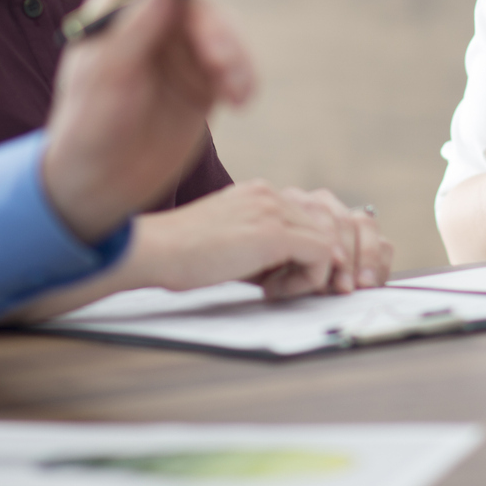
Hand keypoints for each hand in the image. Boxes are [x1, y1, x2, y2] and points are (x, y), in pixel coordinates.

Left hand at [39, 0, 256, 243]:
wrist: (101, 188)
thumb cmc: (89, 128)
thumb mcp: (106, 77)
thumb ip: (135, 26)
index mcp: (115, 13)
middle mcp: (151, 25)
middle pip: (196, 0)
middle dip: (214, 27)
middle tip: (219, 61)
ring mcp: (179, 53)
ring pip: (221, 31)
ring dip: (235, 54)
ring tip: (235, 92)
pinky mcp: (203, 83)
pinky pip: (234, 67)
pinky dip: (245, 77)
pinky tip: (241, 102)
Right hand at [134, 183, 392, 297]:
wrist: (155, 251)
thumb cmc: (180, 255)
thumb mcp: (231, 246)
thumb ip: (262, 250)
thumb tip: (292, 272)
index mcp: (259, 193)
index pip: (313, 216)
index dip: (315, 251)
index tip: (300, 279)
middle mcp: (271, 193)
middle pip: (330, 223)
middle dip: (328, 262)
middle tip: (309, 290)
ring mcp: (274, 209)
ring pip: (330, 240)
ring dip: (315, 273)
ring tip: (281, 291)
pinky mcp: (275, 232)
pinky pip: (321, 256)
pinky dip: (307, 281)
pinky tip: (272, 291)